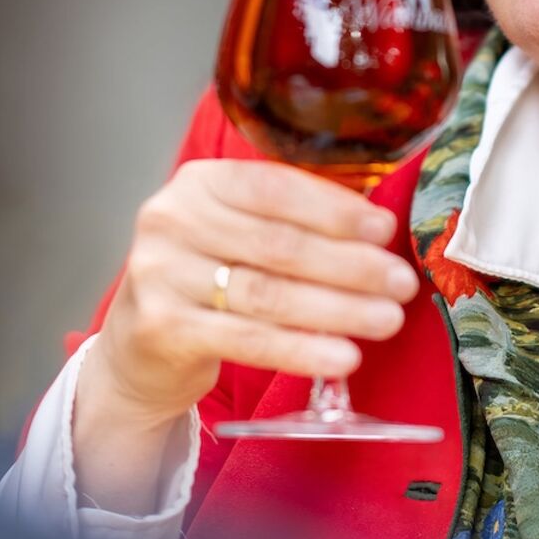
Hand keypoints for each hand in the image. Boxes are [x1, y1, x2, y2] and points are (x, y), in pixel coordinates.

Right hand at [79, 159, 421, 427]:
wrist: (138, 347)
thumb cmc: (206, 279)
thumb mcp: (235, 231)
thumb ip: (290, 219)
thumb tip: (375, 225)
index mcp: (198, 182)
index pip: (276, 188)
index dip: (336, 211)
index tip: (384, 230)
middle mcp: (172, 220)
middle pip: (279, 245)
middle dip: (350, 265)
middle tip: (401, 283)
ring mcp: (161, 274)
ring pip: (269, 294)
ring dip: (339, 309)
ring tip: (386, 319)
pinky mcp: (163, 328)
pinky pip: (249, 340)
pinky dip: (302, 349)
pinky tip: (343, 356)